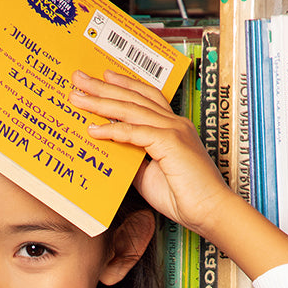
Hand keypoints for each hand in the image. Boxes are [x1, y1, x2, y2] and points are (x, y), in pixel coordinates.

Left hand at [69, 68, 287, 280]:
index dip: (123, 85)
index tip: (102, 78)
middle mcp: (174, 123)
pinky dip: (113, 130)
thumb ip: (133, 159)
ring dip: (101, 102)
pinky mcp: (170, 142)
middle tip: (78, 78)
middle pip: (134, 96)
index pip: (145, 97)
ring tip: (78, 97)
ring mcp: (173, 130)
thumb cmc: (184, 197)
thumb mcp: (149, 174)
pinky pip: (135, 132)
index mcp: (173, 127)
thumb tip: (111, 153)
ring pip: (131, 109)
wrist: (209, 210)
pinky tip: (94, 130)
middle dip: (103, 86)